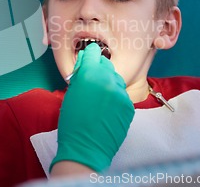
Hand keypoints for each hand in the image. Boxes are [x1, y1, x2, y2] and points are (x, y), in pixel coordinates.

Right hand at [50, 43, 134, 172]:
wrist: (86, 148)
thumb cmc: (72, 123)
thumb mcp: (70, 94)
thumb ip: (79, 76)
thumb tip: (84, 64)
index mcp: (90, 74)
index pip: (93, 53)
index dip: (89, 54)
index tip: (88, 56)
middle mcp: (108, 80)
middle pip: (106, 64)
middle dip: (99, 68)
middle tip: (92, 78)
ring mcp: (121, 93)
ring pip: (115, 79)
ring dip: (108, 82)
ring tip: (99, 96)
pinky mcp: (129, 105)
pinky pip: (121, 94)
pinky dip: (115, 97)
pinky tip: (106, 108)